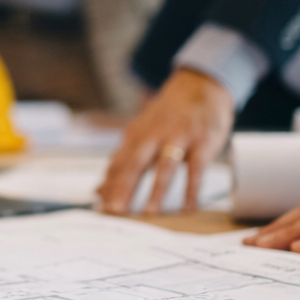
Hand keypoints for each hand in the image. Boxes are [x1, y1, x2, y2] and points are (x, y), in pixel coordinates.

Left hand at [97, 68, 234, 214]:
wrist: (199, 86)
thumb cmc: (167, 117)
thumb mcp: (141, 135)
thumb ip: (121, 163)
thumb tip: (97, 192)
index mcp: (135, 136)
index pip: (118, 164)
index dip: (108, 186)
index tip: (100, 210)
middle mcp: (154, 135)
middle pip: (135, 164)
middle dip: (123, 187)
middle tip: (115, 212)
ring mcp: (178, 137)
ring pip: (165, 165)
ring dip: (156, 190)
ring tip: (149, 214)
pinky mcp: (202, 142)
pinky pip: (196, 168)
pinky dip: (192, 189)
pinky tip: (188, 207)